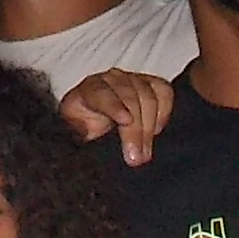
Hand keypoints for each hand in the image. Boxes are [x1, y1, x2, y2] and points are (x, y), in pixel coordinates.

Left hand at [59, 67, 176, 165]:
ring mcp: (133, 80)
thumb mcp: (74, 133)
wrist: (94, 123)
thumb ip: (76, 131)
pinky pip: (164, 91)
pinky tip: (156, 131)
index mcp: (89, 89)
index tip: (125, 121)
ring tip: (145, 153)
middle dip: (136, 128)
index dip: (114, 105)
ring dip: (150, 126)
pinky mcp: (151, 85)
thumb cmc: (83, 128)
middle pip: (130, 96)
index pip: (101, 92)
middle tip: (136, 157)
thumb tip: (84, 132)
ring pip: (149, 95)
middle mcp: (112, 80)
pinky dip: (164, 111)